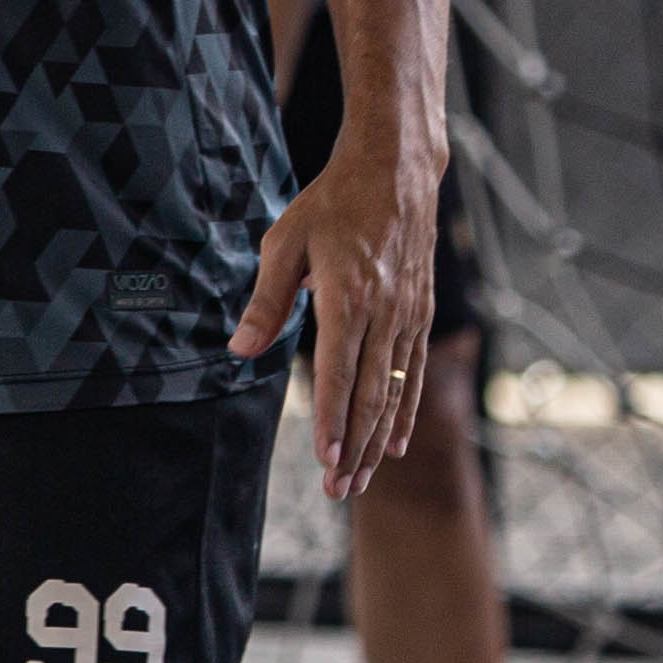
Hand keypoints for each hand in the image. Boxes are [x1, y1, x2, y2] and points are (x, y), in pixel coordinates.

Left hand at [230, 145, 437, 501]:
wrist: (395, 171)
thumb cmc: (332, 204)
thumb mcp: (286, 242)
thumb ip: (266, 302)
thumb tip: (240, 351)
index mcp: (347, 298)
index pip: (337, 373)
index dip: (331, 422)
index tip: (325, 460)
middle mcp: (384, 313)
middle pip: (369, 395)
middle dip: (354, 448)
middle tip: (340, 490)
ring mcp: (408, 316)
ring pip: (394, 392)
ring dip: (378, 441)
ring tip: (362, 480)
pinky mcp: (422, 314)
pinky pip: (415, 373)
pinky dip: (407, 411)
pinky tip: (398, 444)